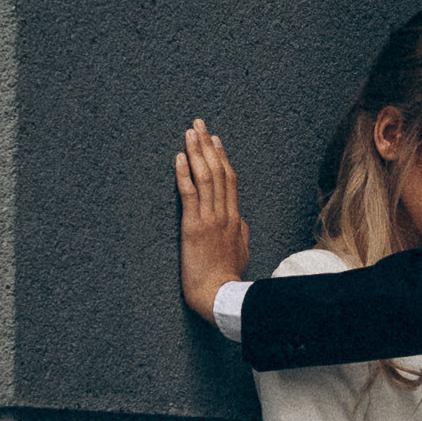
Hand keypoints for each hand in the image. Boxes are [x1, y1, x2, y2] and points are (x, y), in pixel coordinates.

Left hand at [176, 121, 251, 316]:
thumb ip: (241, 232)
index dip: (222, 157)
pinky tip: (179, 158)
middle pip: (218, 171)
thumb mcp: (242, 251)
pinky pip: (189, 195)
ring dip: (197, 152)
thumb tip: (240, 221)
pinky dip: (184, 174)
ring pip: (206, 178)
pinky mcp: (194, 228)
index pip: (230, 180)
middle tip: (199, 124)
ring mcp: (210, 219)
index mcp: (236, 219)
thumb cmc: (229, 278)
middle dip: (208, 145)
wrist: (221, 296)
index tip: (215, 140)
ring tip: (189, 133)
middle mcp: (225, 214)